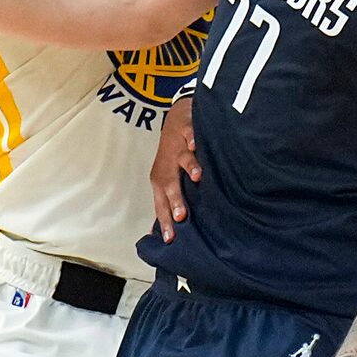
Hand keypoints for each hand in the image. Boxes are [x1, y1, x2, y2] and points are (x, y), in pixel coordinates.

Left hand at [151, 97, 200, 241]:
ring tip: (197, 176)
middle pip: (170, 184)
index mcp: (161, 180)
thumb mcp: (169, 178)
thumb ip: (168, 201)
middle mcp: (167, 165)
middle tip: (181, 217)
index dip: (164, 221)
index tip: (170, 239)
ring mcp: (177, 147)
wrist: (177, 117)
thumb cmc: (174, 154)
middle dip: (175, 200)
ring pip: (183, 159)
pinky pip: (190, 134)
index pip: (161, 204)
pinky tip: (195, 144)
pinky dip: (192, 138)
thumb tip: (159, 232)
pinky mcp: (186, 130)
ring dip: (189, 167)